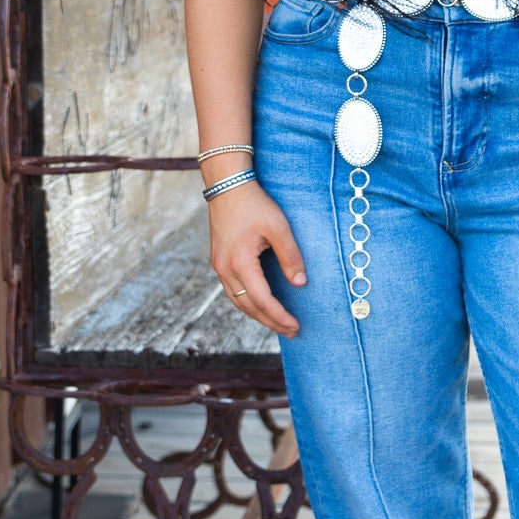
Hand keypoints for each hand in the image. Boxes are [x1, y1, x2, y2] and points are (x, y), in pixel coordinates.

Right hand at [208, 182, 306, 335]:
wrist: (227, 186)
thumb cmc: (254, 204)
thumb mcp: (278, 228)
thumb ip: (290, 256)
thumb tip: (300, 284)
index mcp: (240, 262)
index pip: (261, 300)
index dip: (279, 316)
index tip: (296, 326)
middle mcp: (225, 269)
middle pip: (248, 306)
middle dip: (270, 321)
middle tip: (292, 331)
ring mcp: (219, 266)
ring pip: (238, 301)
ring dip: (258, 315)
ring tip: (278, 323)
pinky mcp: (219, 261)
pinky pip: (233, 290)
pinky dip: (248, 302)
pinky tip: (261, 304)